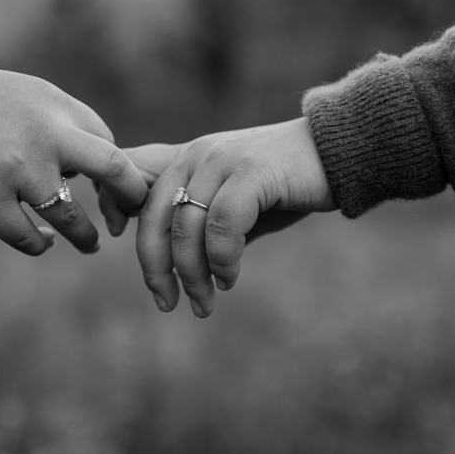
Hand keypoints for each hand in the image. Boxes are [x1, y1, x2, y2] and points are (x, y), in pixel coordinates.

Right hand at [0, 58, 146, 254]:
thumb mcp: (16, 94)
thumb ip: (54, 123)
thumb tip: (87, 166)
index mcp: (53, 104)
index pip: (107, 145)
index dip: (119, 174)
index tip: (117, 194)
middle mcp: (43, 133)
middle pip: (114, 169)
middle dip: (131, 199)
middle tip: (131, 220)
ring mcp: (15, 169)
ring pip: (71, 217)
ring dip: (83, 236)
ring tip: (89, 244)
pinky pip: (27, 237)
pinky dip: (39, 244)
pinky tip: (42, 242)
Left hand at [106, 118, 335, 316]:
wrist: (339, 151)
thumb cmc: (286, 184)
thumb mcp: (234, 203)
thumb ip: (202, 223)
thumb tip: (174, 265)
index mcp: (186, 159)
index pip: (131, 179)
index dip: (115, 210)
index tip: (120, 242)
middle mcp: (196, 155)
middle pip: (153, 218)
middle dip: (156, 269)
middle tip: (167, 303)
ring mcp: (222, 160)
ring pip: (185, 228)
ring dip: (193, 275)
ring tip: (205, 301)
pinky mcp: (251, 171)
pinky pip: (222, 225)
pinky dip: (221, 259)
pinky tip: (230, 277)